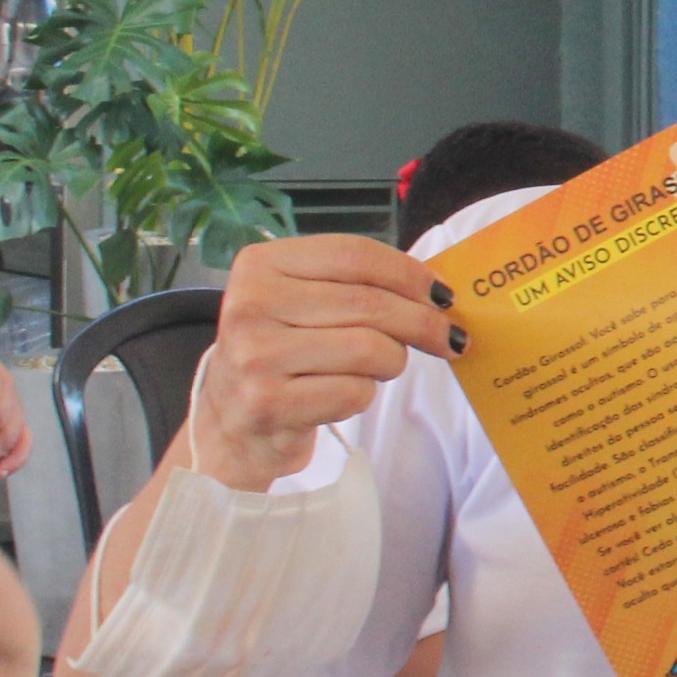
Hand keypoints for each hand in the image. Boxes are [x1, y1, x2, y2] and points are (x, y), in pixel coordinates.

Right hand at [197, 235, 457, 488]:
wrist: (229, 421)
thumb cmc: (280, 353)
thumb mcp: (301, 302)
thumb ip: (355, 283)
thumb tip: (435, 288)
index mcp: (260, 265)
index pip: (355, 255)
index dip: (410, 273)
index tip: (442, 294)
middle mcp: (250, 304)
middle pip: (369, 304)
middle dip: (422, 323)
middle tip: (447, 338)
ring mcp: (254, 356)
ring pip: (369, 349)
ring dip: (393, 361)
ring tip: (380, 367)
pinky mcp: (268, 404)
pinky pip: (354, 392)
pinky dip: (365, 394)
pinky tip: (346, 393)